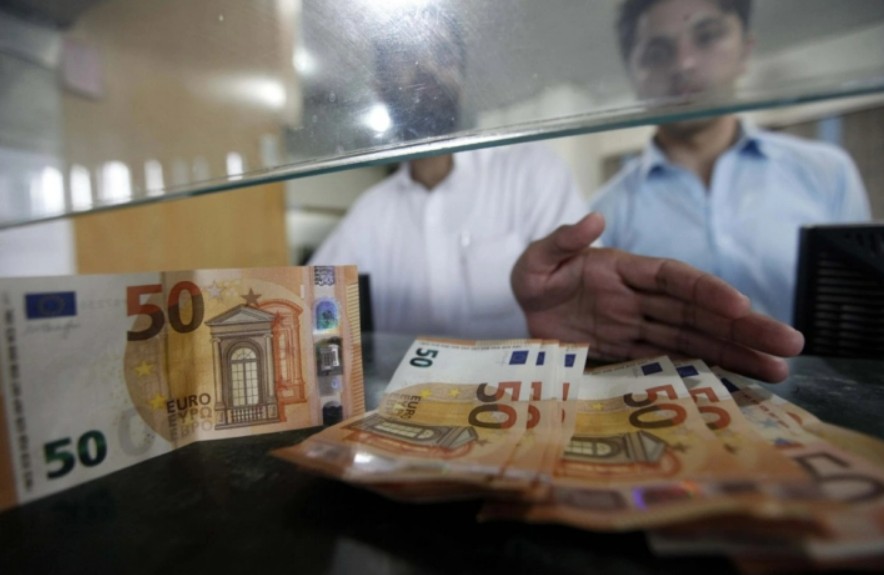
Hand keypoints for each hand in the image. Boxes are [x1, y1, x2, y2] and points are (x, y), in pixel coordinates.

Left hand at [511, 213, 804, 382]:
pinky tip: (738, 384)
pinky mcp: (631, 355)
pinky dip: (705, 373)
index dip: (706, 289)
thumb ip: (561, 242)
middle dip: (744, 327)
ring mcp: (640, 329)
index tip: (739, 304)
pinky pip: (672, 365)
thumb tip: (595, 218)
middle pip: (699, 313)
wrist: (523, 315)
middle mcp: (641, 300)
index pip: (672, 279)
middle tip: (790, 343)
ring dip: (736, 354)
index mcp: (624, 270)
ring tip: (780, 370)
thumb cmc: (533, 278)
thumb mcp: (536, 259)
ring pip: (695, 341)